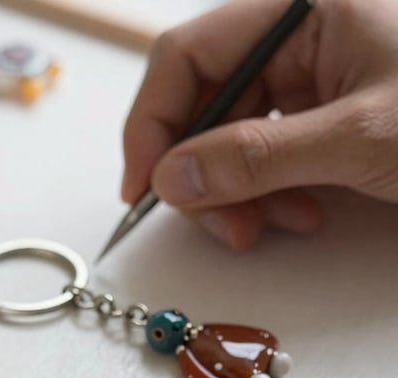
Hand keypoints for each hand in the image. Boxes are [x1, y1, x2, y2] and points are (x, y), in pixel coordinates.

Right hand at [122, 0, 397, 248]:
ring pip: (229, 139)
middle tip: (224, 229)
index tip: (143, 190)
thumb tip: (170, 179)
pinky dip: (270, 194)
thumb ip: (255, 157)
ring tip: (277, 226)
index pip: (185, 56)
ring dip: (239, 194)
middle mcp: (297, 36)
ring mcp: (311, 76)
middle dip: (203, 175)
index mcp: (302, 8)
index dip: (152, 125)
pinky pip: (265, 155)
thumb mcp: (361, 138)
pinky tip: (302, 213)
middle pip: (203, 105)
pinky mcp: (323, 112)